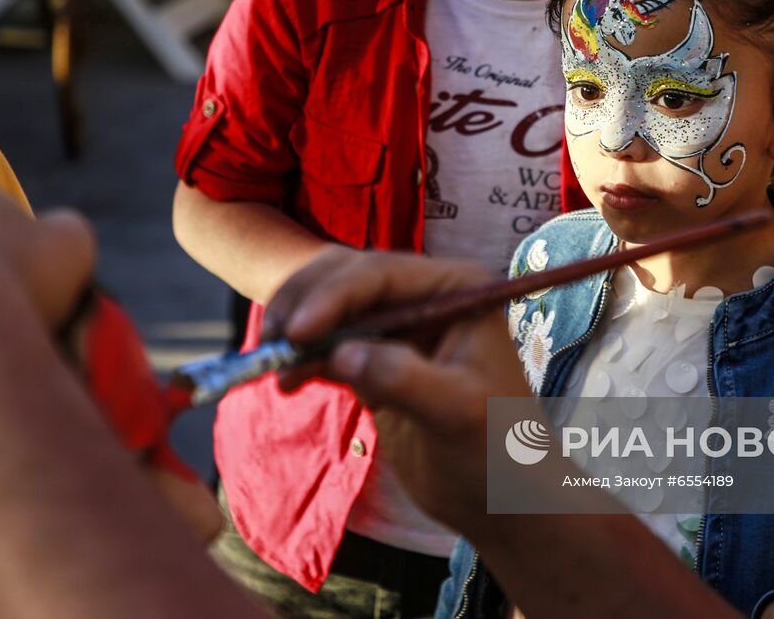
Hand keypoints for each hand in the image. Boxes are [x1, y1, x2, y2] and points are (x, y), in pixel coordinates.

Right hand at [266, 249, 531, 532]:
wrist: (501, 499)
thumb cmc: (498, 451)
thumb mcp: (457, 412)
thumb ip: (402, 377)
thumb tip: (340, 355)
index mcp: (458, 289)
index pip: (382, 273)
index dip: (332, 296)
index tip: (296, 332)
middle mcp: (426, 296)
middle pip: (348, 278)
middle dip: (304, 304)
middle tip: (271, 342)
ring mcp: (399, 327)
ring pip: (331, 307)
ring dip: (296, 328)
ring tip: (272, 363)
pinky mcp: (377, 359)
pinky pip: (329, 343)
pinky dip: (303, 357)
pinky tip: (288, 382)